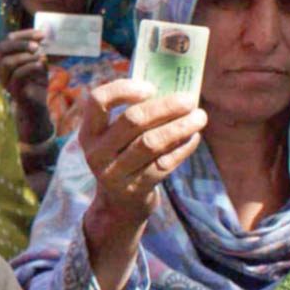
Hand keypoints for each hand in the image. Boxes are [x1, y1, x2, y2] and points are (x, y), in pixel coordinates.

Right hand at [0, 29, 52, 142]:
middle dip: (20, 43)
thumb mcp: (37, 62)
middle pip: (1, 48)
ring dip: (25, 56)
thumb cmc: (36, 83)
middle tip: (37, 45)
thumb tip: (42, 33)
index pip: (7, 41)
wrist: (37, 107)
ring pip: (7, 62)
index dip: (24, 35)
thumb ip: (37, 50)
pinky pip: (17, 74)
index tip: (41, 34)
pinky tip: (41, 65)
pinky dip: (31, 66)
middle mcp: (0, 69)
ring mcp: (4, 80)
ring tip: (41, 56)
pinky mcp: (13, 90)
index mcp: (4, 60)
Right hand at [80, 79, 206, 223]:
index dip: (124, 89)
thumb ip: (133, 114)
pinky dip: (183, 148)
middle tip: (189, 100)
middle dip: (166, 106)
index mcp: (89, 132)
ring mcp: (114, 173)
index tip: (150, 87)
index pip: (98, 101)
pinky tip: (194, 137)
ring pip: (151, 143)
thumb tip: (174, 91)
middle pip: (132, 121)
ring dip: (180, 127)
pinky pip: (164, 163)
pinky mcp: (135, 189)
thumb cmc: (123, 156)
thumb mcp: (115, 138)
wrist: (119, 202)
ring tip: (200, 117)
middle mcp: (97, 153)